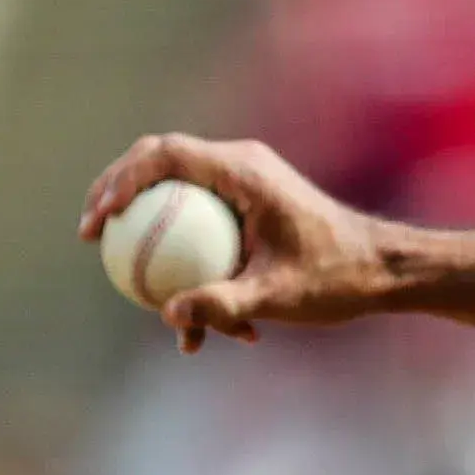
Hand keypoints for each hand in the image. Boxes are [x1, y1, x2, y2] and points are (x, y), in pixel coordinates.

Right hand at [78, 134, 389, 352]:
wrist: (384, 269)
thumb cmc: (339, 278)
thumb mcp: (279, 296)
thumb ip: (223, 304)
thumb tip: (170, 316)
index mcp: (244, 170)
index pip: (164, 154)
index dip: (121, 179)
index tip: (101, 218)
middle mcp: (241, 165)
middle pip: (158, 161)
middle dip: (117, 191)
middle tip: (90, 233)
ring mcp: (245, 182)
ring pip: (177, 191)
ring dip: (148, 225)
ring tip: (120, 270)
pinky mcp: (250, 205)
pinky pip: (202, 220)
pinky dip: (186, 256)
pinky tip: (189, 320)